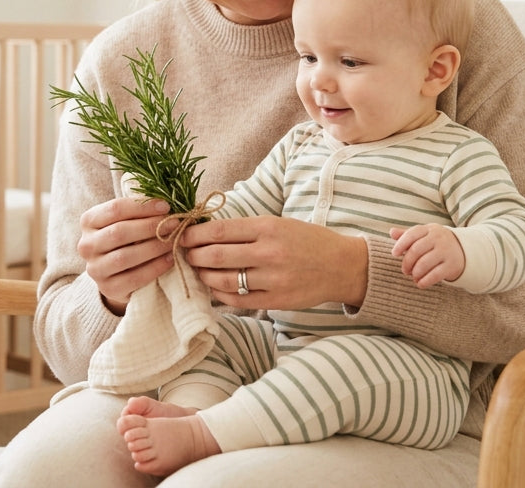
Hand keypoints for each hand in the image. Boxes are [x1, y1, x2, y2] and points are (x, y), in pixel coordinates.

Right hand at [77, 196, 175, 313]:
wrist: (117, 273)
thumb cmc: (127, 239)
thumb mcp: (127, 221)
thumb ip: (139, 210)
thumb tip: (165, 201)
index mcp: (88, 221)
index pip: (115, 209)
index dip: (142, 207)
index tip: (166, 206)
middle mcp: (86, 245)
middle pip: (119, 232)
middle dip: (150, 227)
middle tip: (174, 224)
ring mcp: (95, 269)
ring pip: (124, 256)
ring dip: (154, 247)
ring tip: (173, 241)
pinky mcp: (107, 288)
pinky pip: (134, 278)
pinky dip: (154, 268)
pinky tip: (169, 259)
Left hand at [179, 216, 367, 309]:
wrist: (342, 266)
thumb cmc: (308, 241)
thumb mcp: (279, 223)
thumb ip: (246, 229)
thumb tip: (207, 232)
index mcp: (268, 228)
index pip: (219, 231)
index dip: (194, 234)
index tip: (182, 235)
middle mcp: (269, 253)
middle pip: (216, 256)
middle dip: (193, 255)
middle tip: (185, 253)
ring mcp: (272, 280)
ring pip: (223, 280)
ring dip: (203, 275)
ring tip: (198, 270)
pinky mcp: (275, 301)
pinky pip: (237, 300)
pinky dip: (220, 294)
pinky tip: (214, 287)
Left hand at [389, 224, 464, 288]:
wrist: (464, 251)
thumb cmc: (437, 243)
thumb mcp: (424, 236)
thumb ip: (407, 235)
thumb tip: (391, 232)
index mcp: (430, 229)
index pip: (412, 234)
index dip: (401, 244)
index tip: (394, 254)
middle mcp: (439, 238)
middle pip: (416, 250)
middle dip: (407, 262)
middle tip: (405, 270)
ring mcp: (446, 251)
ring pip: (424, 263)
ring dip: (415, 273)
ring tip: (413, 276)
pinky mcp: (452, 265)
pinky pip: (435, 275)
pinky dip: (425, 281)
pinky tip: (420, 284)